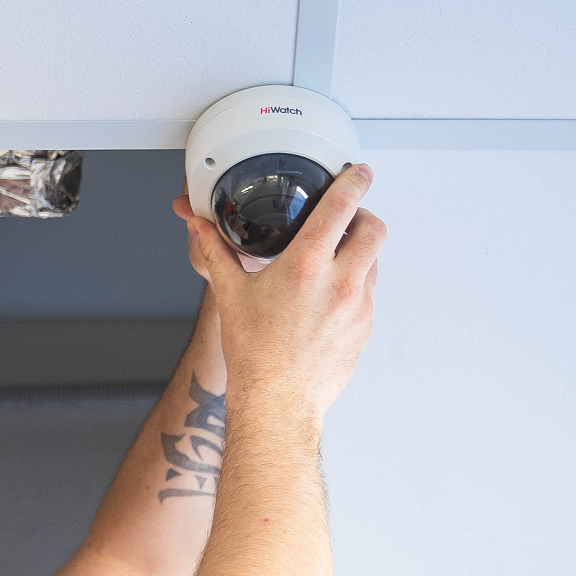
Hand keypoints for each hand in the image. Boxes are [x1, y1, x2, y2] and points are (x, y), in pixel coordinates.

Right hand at [173, 164, 384, 415]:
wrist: (277, 402)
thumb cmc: (255, 354)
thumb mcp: (231, 294)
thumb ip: (216, 252)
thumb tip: (201, 227)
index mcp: (306, 266)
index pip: (342, 206)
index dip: (354, 181)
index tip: (358, 172)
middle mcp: (340, 283)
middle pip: (374, 228)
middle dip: (364, 216)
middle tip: (347, 219)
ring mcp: (357, 308)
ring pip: (373, 262)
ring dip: (359, 254)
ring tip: (332, 263)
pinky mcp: (364, 329)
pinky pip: (367, 295)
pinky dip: (354, 287)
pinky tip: (328, 300)